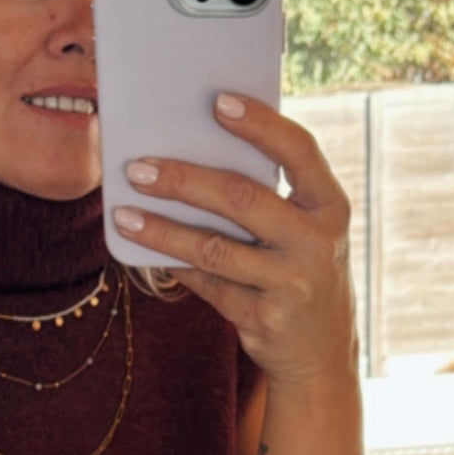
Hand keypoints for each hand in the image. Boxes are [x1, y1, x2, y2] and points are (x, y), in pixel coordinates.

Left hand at [112, 91, 359, 396]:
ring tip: (124, 214)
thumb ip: (270, 196)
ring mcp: (291, 285)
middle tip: (137, 167)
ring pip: (214, 248)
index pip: (299, 151)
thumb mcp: (304, 231)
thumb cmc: (300, 271)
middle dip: (183, 180)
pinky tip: (145, 249)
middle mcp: (316, 244)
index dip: (260, 124)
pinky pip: (207, 284)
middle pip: (242, 199)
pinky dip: (174, 264)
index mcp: (330, 207)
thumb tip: (191, 155)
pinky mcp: (263, 318)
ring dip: (162, 229)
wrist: (321, 353)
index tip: (217, 101)